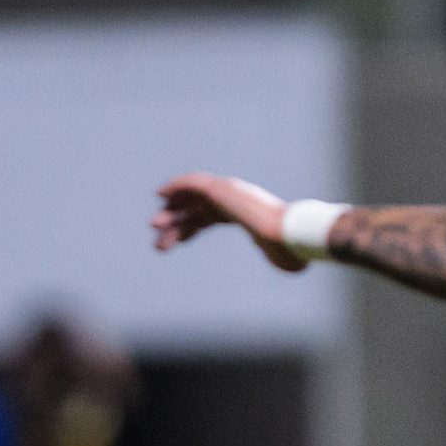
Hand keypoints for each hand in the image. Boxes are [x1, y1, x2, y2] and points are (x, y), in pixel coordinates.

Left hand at [151, 172, 308, 270]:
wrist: (288, 235)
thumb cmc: (289, 248)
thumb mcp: (281, 255)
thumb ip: (277, 254)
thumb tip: (291, 263)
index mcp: (247, 213)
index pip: (212, 217)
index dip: (191, 229)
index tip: (176, 242)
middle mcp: (236, 198)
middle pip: (198, 210)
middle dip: (177, 225)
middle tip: (159, 245)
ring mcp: (230, 191)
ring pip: (192, 199)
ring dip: (172, 211)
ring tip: (154, 227)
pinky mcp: (222, 188)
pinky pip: (193, 182)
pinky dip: (177, 185)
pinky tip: (161, 194)